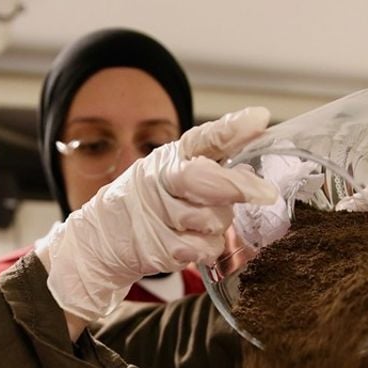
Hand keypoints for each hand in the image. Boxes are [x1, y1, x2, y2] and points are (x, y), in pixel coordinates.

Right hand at [35, 107, 277, 324]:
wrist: (100, 240)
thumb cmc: (149, 203)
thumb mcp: (173, 174)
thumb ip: (213, 169)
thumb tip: (253, 175)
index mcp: (169, 158)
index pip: (203, 138)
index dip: (232, 128)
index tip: (260, 118)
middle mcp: (159, 181)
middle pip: (205, 180)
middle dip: (238, 186)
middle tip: (267, 193)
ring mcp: (156, 215)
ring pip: (212, 220)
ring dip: (218, 225)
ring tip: (199, 223)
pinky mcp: (158, 248)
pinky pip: (204, 249)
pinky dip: (206, 248)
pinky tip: (189, 242)